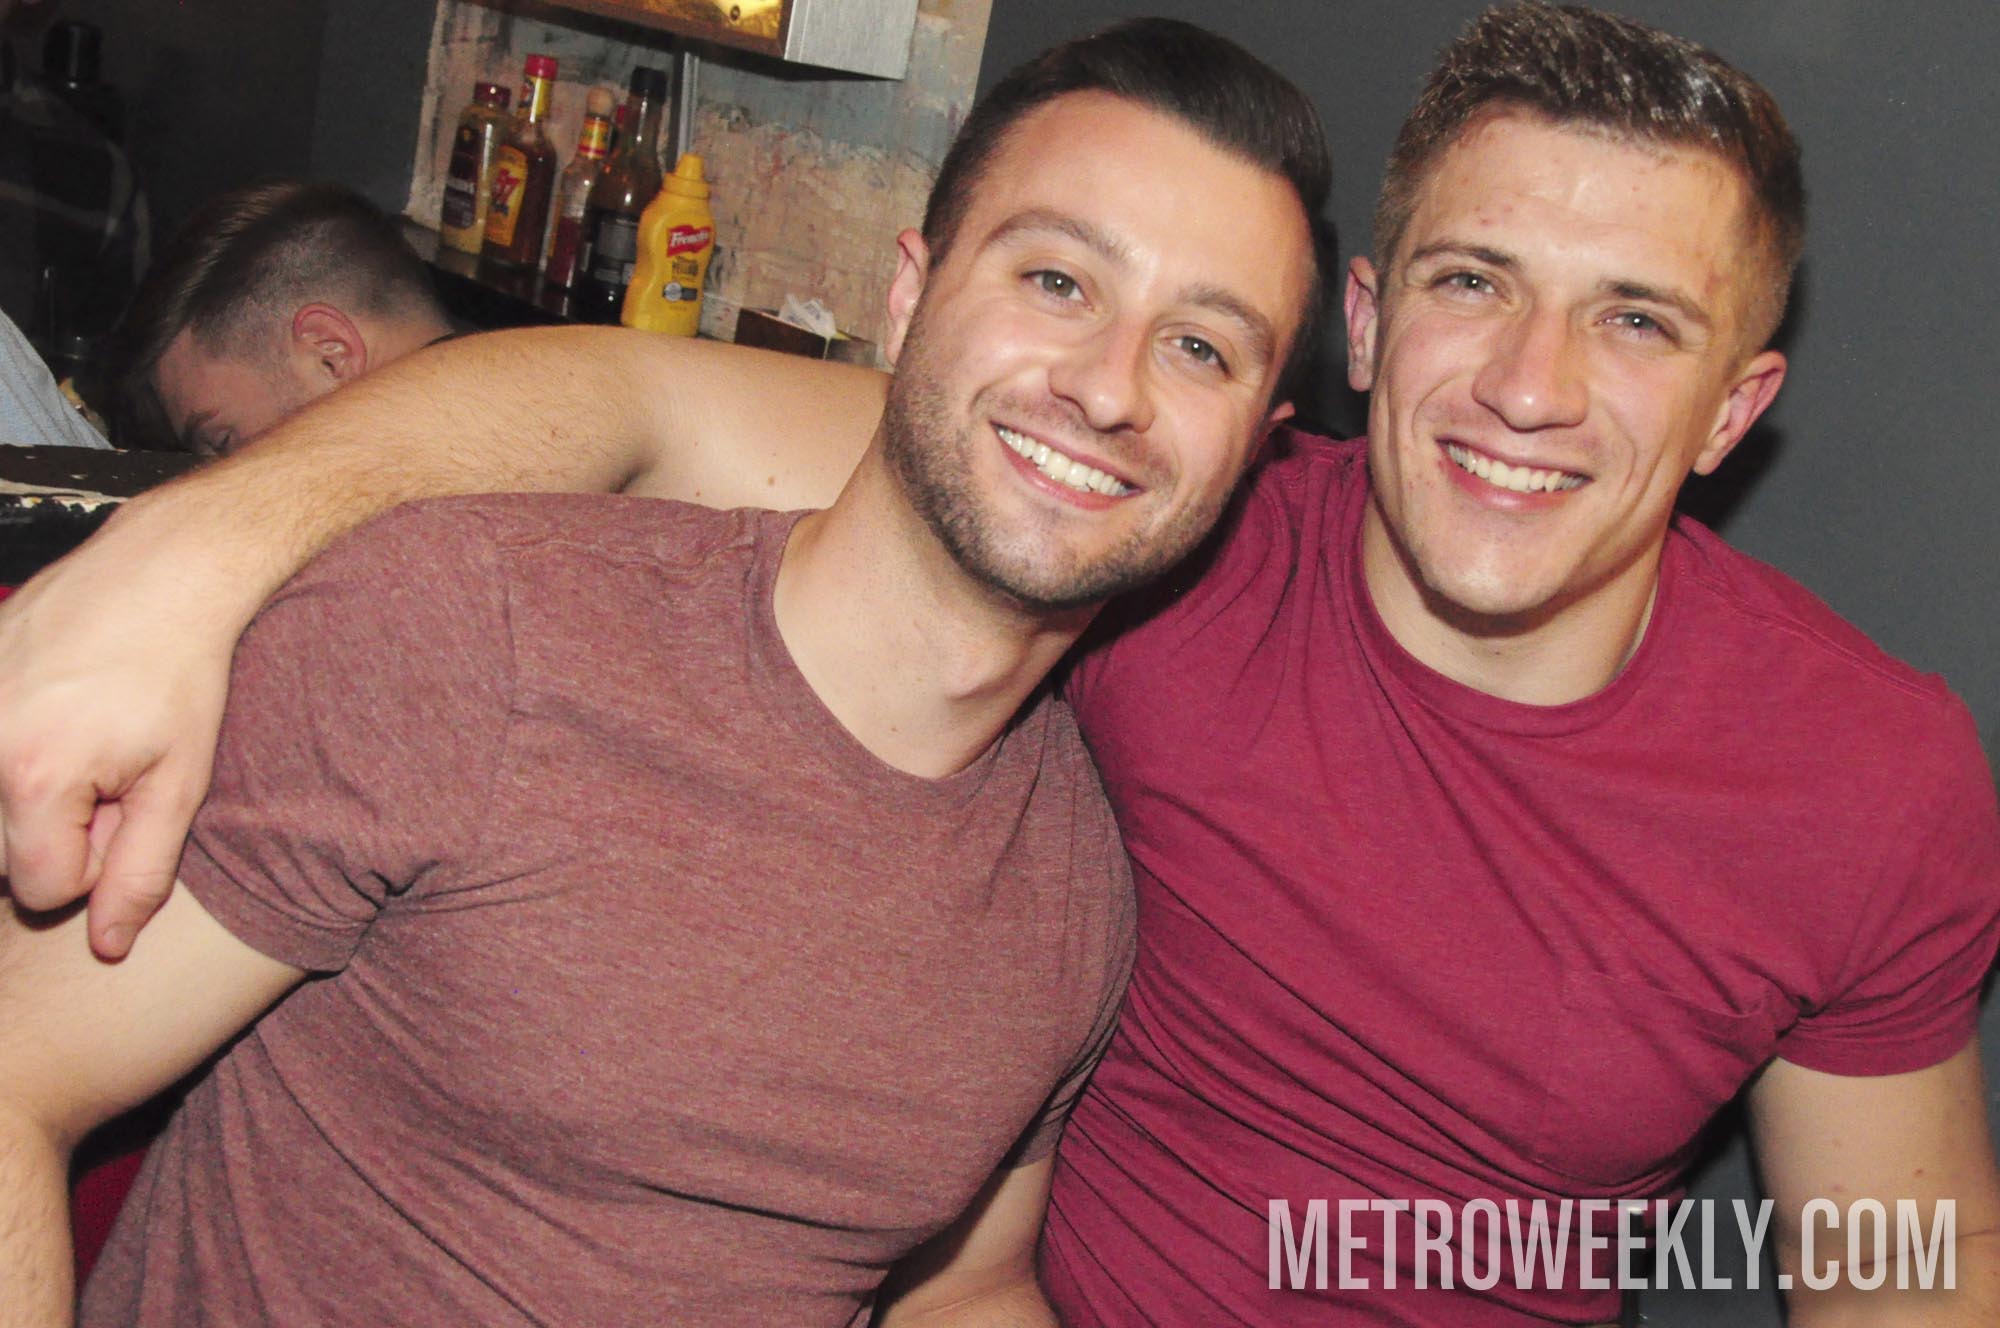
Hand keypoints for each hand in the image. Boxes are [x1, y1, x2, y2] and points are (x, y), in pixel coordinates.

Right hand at [0, 500, 237, 959]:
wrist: (157, 572)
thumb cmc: (179, 673)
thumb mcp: (179, 782)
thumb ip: (141, 872)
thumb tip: (105, 946)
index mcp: (32, 778)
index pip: (41, 888)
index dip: (95, 863)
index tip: (127, 811)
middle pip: (4, 846)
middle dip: (59, 826)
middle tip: (111, 770)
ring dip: (35, 789)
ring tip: (87, 740)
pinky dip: (15, 748)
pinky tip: (60, 714)